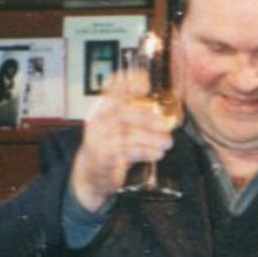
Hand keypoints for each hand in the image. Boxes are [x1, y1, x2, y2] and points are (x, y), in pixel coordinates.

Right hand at [69, 68, 173, 212]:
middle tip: (165, 125)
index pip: (112, 89)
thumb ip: (135, 115)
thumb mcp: (118, 126)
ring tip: (167, 142)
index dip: (128, 84)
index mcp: (103, 108)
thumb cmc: (109, 146)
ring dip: (152, 138)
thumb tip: (166, 113)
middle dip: (147, 117)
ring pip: (128, 134)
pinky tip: (158, 153)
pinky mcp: (104, 157)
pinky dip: (146, 152)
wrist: (90, 172)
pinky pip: (128, 152)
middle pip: (123, 113)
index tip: (145, 84)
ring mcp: (100, 139)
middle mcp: (99, 121)